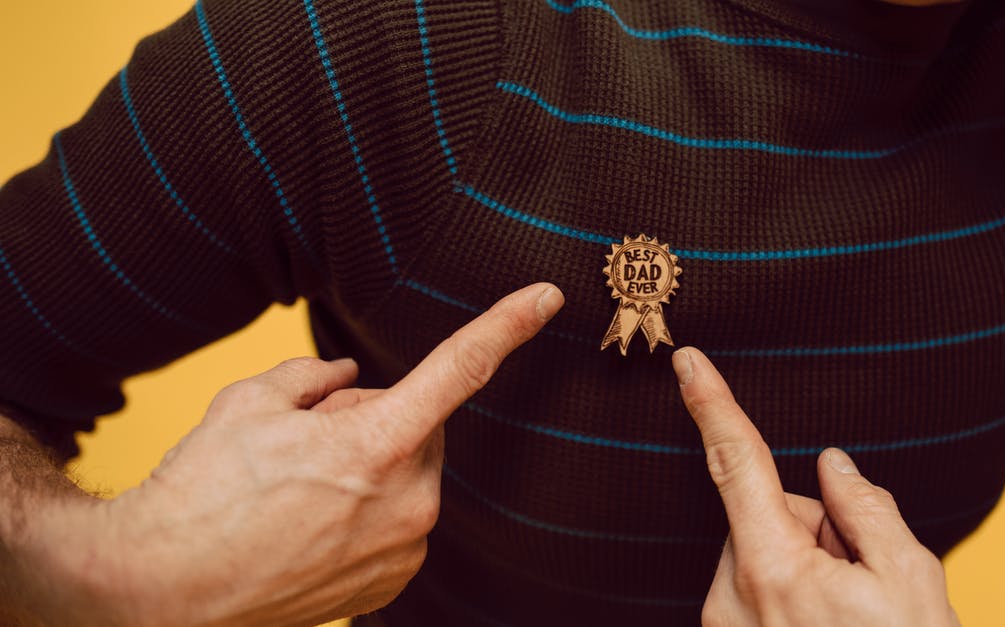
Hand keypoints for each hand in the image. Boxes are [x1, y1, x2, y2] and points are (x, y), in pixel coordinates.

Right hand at [58, 283, 562, 625]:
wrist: (162, 588)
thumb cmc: (201, 490)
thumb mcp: (250, 401)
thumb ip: (316, 375)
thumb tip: (348, 374)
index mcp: (378, 443)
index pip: (460, 368)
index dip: (507, 325)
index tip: (547, 298)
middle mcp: (408, 499)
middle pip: (418, 426)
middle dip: (376, 419)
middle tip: (309, 443)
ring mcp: (406, 547)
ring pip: (409, 474)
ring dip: (371, 468)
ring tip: (299, 491)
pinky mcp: (394, 580)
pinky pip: (400, 519)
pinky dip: (368, 511)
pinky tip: (312, 524)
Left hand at [672, 347, 958, 626]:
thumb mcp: (910, 580)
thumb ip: (868, 509)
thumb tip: (833, 465)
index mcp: (773, 570)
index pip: (738, 464)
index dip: (713, 407)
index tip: (686, 361)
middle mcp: (731, 598)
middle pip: (766, 516)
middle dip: (815, 529)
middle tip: (862, 580)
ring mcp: (723, 625)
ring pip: (762, 553)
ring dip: (803, 566)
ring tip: (848, 612)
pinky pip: (753, 590)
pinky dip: (787, 594)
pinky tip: (824, 623)